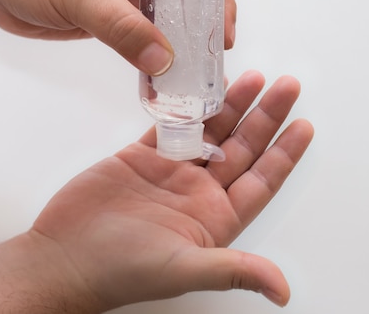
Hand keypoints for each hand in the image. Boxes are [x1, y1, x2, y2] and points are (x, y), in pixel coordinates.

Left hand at [0, 0, 236, 74]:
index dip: (221, 1)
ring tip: (188, 79)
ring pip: (167, 24)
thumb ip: (123, 27)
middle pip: (190, 0)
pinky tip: (158, 77)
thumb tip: (162, 60)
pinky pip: (143, 41)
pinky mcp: (114, 20)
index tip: (224, 36)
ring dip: (177, 49)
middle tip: (209, 65)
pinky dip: (153, 59)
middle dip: (202, 31)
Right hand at [31, 70, 312, 310]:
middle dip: (265, 117)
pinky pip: (172, 124)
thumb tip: (282, 292)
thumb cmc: (123, 271)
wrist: (65, 257)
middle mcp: (198, 192)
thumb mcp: (185, 269)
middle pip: (243, 148)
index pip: (261, 180)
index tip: (304, 125)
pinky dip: (188, 105)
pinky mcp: (142, 157)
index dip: (284, 153)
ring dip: (233, 105)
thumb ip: (235, 270)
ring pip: (211, 131)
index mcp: (215, 218)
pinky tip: (204, 86)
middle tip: (287, 86)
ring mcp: (171, 172)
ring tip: (254, 77)